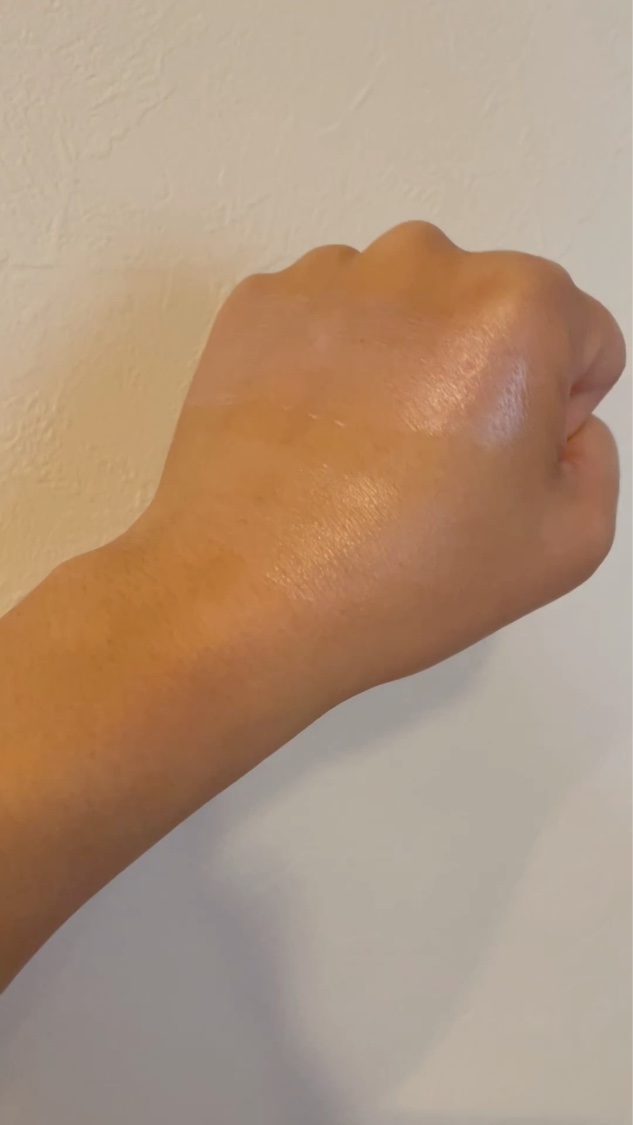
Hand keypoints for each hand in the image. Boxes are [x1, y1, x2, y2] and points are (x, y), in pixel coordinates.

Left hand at [133, 222, 624, 702]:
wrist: (243, 598)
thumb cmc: (390, 575)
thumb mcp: (565, 545)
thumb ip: (596, 461)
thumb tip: (562, 429)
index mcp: (514, 308)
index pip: (582, 336)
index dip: (555, 411)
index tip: (499, 461)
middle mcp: (420, 265)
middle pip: (492, 312)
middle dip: (481, 378)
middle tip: (434, 469)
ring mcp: (328, 279)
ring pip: (407, 312)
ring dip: (404, 368)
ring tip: (367, 462)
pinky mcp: (258, 305)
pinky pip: (329, 323)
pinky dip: (331, 368)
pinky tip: (318, 444)